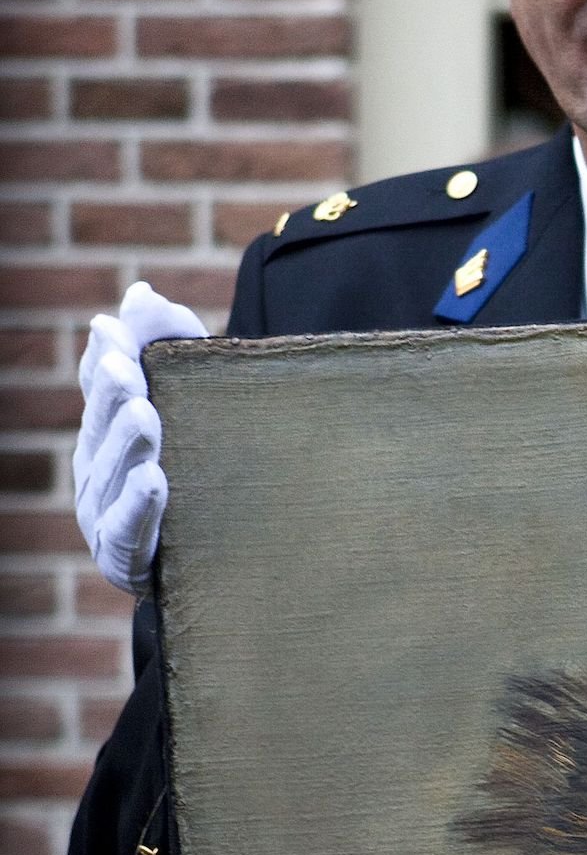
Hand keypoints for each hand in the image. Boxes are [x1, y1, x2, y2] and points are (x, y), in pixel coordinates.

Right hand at [74, 283, 206, 592]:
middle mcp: (100, 467)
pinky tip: (154, 480)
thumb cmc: (198, 471)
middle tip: (126, 365)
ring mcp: (106, 512)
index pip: (100, 385)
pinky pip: (130, 530)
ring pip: (114, 474)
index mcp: (109, 428)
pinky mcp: (126, 556)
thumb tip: (141, 292)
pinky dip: (139, 505)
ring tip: (145, 414)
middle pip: (102, 424)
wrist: (219, 563)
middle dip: (111, 392)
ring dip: (128, 443)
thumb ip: (170, 344)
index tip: (113, 328)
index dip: (104, 357)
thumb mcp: (192, 400)